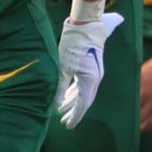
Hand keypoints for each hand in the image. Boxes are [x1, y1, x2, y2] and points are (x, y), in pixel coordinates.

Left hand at [56, 11, 122, 128]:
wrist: (87, 26)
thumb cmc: (73, 46)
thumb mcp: (63, 68)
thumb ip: (60, 88)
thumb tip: (56, 105)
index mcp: (90, 80)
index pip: (83, 104)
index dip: (75, 117)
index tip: (68, 126)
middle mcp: (95, 79)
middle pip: (85, 101)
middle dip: (74, 112)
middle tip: (64, 123)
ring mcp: (95, 73)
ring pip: (84, 93)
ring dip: (73, 103)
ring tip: (62, 112)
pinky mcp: (91, 67)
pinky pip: (83, 85)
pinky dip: (75, 93)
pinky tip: (67, 97)